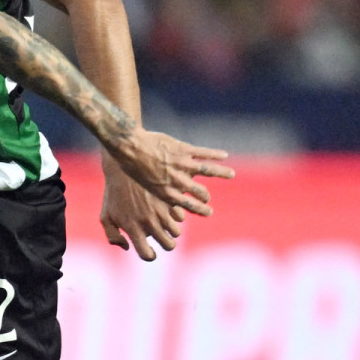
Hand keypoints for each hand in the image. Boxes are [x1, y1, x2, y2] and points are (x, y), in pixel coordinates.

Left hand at [99, 155, 185, 260]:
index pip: (147, 254)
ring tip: (164, 223)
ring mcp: (162, 212)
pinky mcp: (171, 200)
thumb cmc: (113, 194)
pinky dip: (176, 216)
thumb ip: (113, 235)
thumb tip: (128, 247)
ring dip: (172, 231)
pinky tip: (168, 210)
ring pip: (176, 232)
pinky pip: (181, 217)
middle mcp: (149, 223)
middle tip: (162, 238)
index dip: (150, 255)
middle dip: (166, 244)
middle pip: (169, 245)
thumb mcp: (106, 216)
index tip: (150, 252)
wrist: (124, 168)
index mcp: (133, 229)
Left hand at [107, 129, 232, 218]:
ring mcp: (182, 164)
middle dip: (205, 196)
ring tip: (231, 174)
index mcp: (166, 192)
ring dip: (222, 172)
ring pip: (208, 170)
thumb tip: (154, 213)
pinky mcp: (183, 149)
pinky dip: (216, 154)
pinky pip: (204, 152)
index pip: (188, 205)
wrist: (128, 146)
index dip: (200, 209)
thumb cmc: (129, 168)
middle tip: (208, 198)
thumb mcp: (143, 185)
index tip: (208, 212)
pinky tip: (224, 155)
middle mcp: (178, 180)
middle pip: (200, 191)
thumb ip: (154, 195)